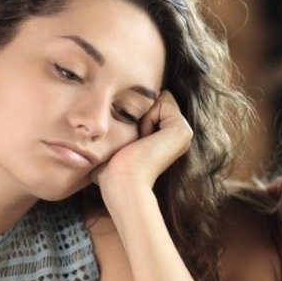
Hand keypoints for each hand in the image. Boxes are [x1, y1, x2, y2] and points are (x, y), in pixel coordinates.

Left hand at [93, 91, 191, 205]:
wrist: (122, 180)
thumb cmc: (112, 168)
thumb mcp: (116, 143)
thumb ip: (121, 126)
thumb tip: (97, 114)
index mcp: (168, 138)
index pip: (150, 105)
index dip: (135, 115)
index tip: (131, 142)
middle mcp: (179, 135)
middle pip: (155, 101)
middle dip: (140, 114)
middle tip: (135, 142)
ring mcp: (184, 132)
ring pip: (159, 100)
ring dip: (143, 117)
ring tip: (139, 142)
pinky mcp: (182, 130)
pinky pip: (163, 103)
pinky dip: (147, 118)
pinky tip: (144, 140)